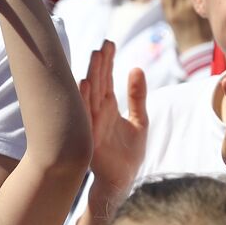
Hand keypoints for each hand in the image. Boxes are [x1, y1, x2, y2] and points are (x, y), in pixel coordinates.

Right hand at [83, 40, 147, 200]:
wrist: (123, 180)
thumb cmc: (129, 153)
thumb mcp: (139, 120)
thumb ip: (137, 96)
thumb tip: (136, 69)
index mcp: (108, 108)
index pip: (107, 80)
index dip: (108, 62)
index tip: (109, 43)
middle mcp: (98, 114)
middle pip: (98, 84)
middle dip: (100, 65)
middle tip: (102, 45)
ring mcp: (93, 126)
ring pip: (91, 97)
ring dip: (92, 76)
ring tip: (95, 57)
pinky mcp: (91, 139)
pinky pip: (88, 117)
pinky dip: (85, 100)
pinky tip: (86, 84)